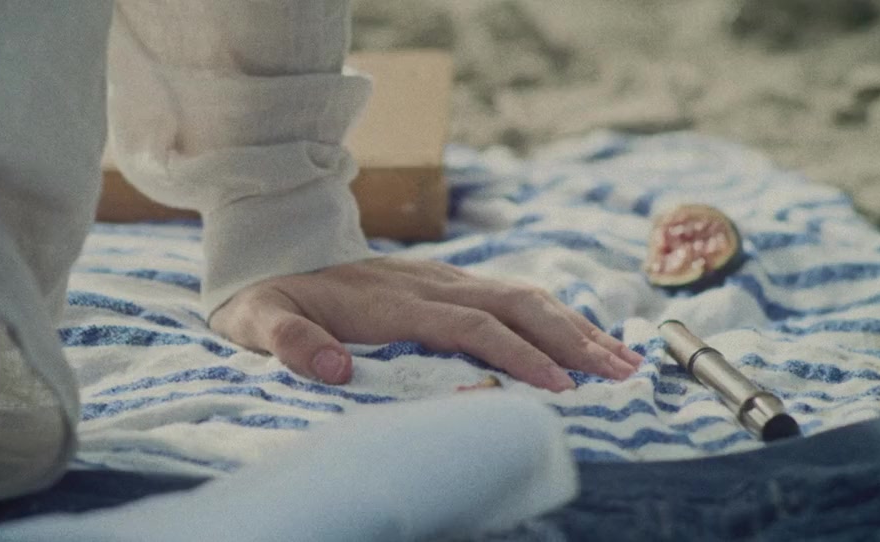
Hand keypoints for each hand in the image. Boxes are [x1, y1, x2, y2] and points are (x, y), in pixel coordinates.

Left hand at [209, 257, 643, 390]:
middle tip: (621, 374)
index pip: (472, 325)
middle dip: (572, 339)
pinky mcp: (445, 282)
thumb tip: (330, 369)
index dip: (518, 354)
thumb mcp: (257, 319)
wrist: (270, 245)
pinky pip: (510, 295)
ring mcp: (441, 279)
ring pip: (522, 295)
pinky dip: (553, 316)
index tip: (559, 386)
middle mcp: (428, 284)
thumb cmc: (267, 293)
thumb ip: (289, 341)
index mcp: (393, 300)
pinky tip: (580, 337)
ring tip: (622, 358)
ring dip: (574, 326)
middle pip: (515, 305)